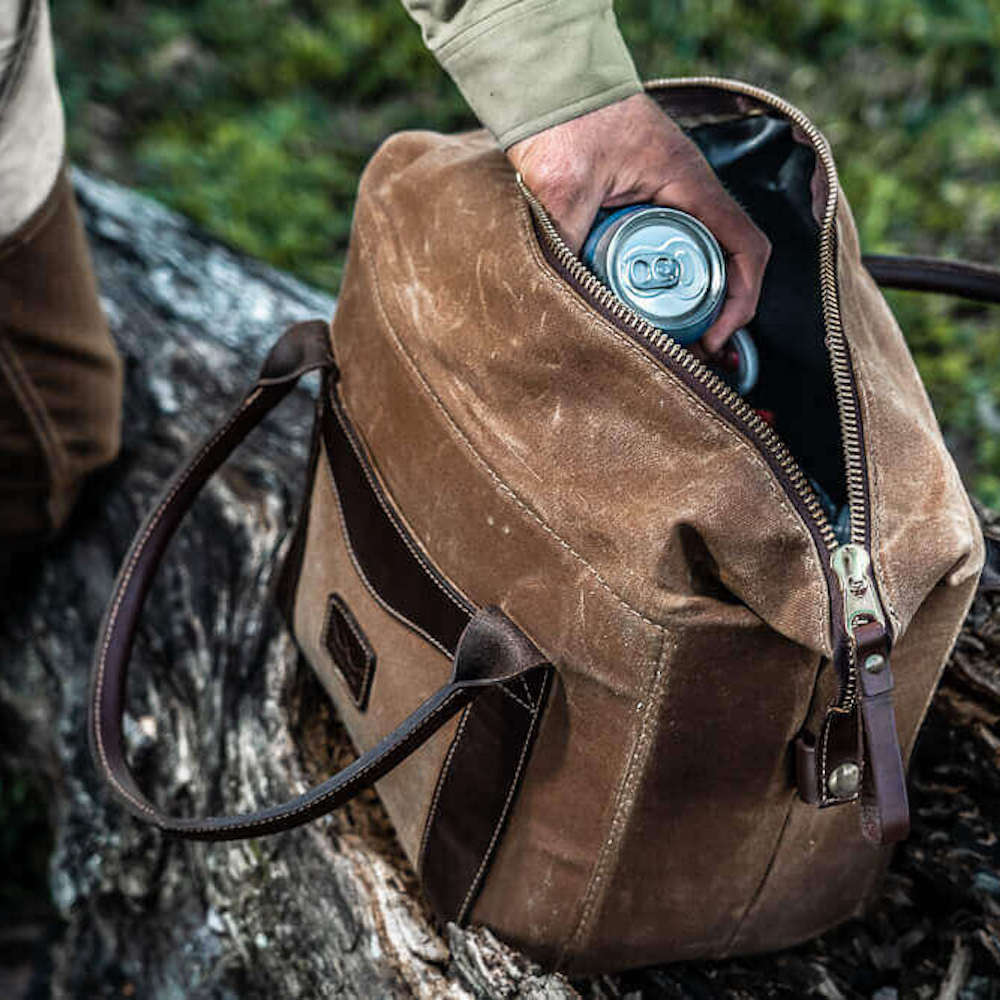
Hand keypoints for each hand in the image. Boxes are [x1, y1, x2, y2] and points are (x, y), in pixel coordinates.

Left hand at [506, 93, 770, 351]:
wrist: (547, 88)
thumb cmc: (564, 123)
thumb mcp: (564, 191)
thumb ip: (565, 243)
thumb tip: (570, 304)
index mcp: (689, 184)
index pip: (745, 248)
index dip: (741, 300)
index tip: (715, 338)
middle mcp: (689, 192)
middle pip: (725, 262)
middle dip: (714, 312)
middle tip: (687, 351)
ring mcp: (669, 198)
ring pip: (697, 259)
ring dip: (688, 300)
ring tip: (667, 339)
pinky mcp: (645, 205)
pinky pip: (670, 250)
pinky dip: (663, 283)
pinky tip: (638, 308)